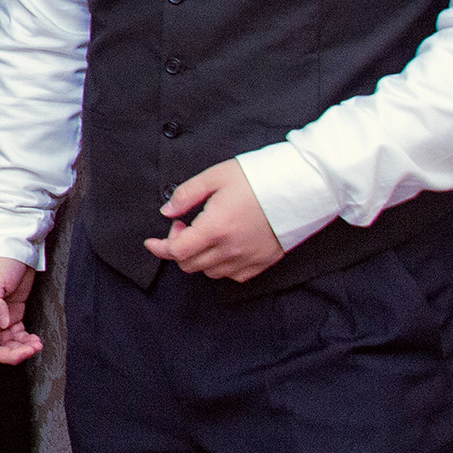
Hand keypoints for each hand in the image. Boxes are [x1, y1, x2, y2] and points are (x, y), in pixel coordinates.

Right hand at [0, 256, 40, 363]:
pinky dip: (26, 342)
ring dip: (21, 350)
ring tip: (36, 345)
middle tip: (27, 350)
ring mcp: (0, 317)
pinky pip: (17, 337)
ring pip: (6, 345)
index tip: (2, 328)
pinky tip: (35, 340)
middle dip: (9, 354)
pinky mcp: (14, 315)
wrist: (15, 248)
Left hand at [147, 159, 283, 281]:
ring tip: (206, 234)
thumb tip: (167, 212)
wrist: (301, 186)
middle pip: (190, 264)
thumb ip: (186, 195)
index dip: (160, 247)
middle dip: (179, 248)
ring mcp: (249, 258)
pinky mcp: (264, 262)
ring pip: (210, 272)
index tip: (152, 242)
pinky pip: (234, 275)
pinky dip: (222, 265)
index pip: (177, 251)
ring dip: (199, 257)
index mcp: (215, 227)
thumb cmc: (258, 178)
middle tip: (184, 226)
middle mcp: (231, 248)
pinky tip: (224, 246)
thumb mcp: (215, 177)